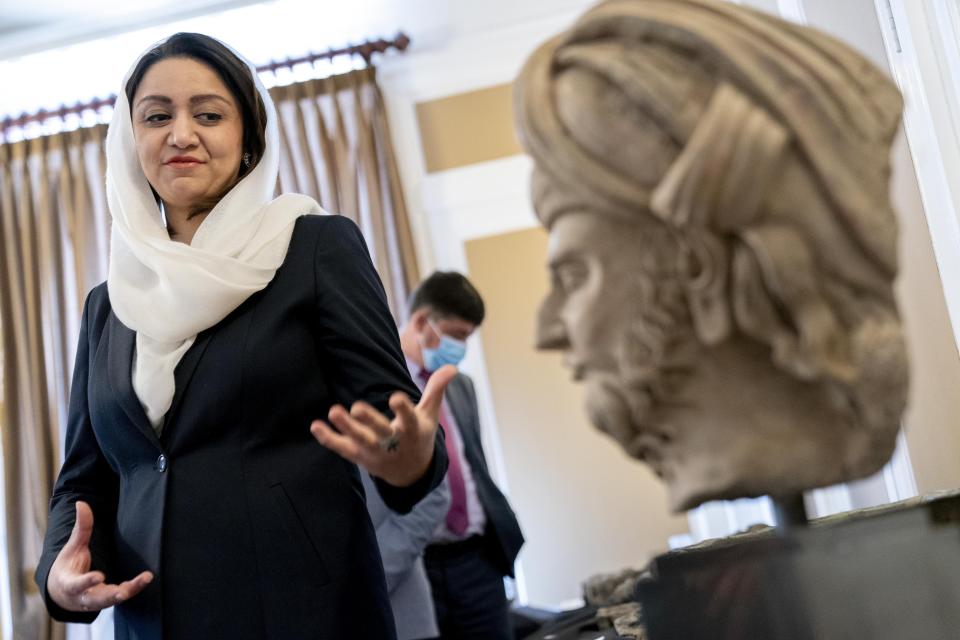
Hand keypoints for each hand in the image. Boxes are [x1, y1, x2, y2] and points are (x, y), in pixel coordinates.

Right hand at [47, 501, 153, 612]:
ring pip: (112, 600)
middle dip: (110, 596)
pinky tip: (146, 578)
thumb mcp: (71, 548)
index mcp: (69, 584)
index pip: (77, 584)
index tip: (99, 576)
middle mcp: (83, 597)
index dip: (87, 581)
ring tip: (145, 579)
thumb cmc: (68, 567)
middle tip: (122, 593)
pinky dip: (134, 588)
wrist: (63, 593)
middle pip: (97, 599)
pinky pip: (122, 595)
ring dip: (129, 591)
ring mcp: (96, 601)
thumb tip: (81, 503)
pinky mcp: (108, 600)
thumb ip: (80, 528)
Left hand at [311, 365, 456, 486]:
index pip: (409, 421)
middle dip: (369, 421)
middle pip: (380, 434)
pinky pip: (342, 449)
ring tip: (334, 411)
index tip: (395, 397)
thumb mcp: (429, 415)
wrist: (410, 473)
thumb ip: (436, 390)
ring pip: (359, 441)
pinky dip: (329, 439)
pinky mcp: (359, 457)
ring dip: (346, 428)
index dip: (403, 409)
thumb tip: (453, 368)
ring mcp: (374, 453)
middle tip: (357, 407)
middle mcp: (393, 444)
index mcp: (412, 432)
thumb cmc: (419, 435)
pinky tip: (316, 426)